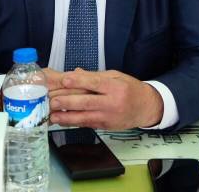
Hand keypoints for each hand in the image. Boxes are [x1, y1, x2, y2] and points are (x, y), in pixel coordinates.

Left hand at [48, 69, 163, 129]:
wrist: (146, 107)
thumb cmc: (130, 89)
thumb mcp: (116, 76)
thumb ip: (96, 76)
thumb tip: (75, 73)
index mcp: (116, 86)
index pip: (95, 83)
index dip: (79, 81)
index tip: (65, 80)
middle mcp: (113, 102)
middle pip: (87, 102)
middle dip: (68, 102)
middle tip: (53, 100)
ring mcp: (109, 116)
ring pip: (85, 117)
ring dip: (67, 117)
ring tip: (53, 115)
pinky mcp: (106, 126)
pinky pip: (87, 124)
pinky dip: (74, 123)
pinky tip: (63, 121)